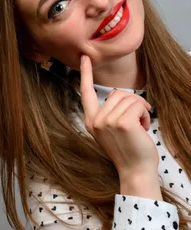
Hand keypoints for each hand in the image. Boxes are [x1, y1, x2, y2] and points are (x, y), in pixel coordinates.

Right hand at [79, 55, 159, 178]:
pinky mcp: (122, 123)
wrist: (136, 172)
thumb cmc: (129, 151)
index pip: (86, 92)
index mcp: (91, 121)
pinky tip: (143, 128)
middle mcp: (96, 120)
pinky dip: (145, 114)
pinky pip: (138, 105)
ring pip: (129, 98)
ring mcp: (108, 122)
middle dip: (133, 103)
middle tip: (138, 121)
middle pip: (118, 93)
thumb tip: (120, 95)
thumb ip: (109, 112)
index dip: (86, 74)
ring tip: (140, 127)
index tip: (85, 57)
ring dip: (140, 110)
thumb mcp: (111, 130)